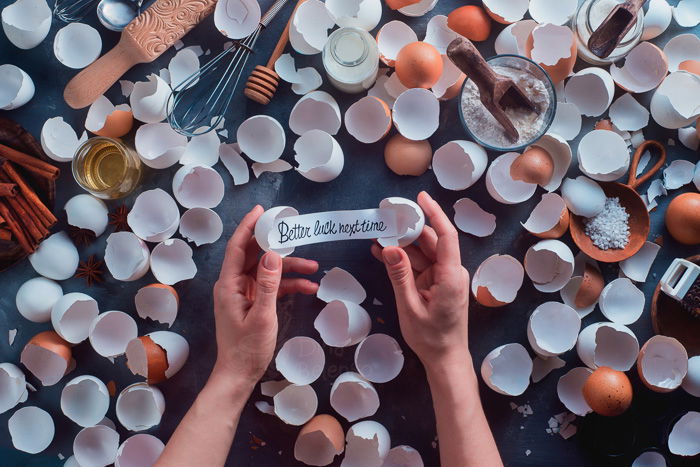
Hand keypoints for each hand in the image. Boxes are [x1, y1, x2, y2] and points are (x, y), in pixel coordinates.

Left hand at [211, 205, 318, 387]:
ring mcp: (244, 294)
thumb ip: (268, 284)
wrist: (239, 375)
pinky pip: (271, 286)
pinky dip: (288, 285)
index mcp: (229, 285)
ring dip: (289, 268)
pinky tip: (308, 287)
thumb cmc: (247, 349)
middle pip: (254, 256)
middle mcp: (234, 285)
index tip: (261, 210)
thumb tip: (273, 255)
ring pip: (267, 271)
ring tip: (314, 268)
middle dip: (276, 245)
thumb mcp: (262, 316)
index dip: (249, 227)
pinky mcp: (253, 303)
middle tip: (294, 231)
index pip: (237, 247)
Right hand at [371, 192, 469, 372]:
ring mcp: (443, 278)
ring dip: (402, 245)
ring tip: (377, 235)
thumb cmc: (431, 338)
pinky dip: (403, 260)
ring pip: (422, 253)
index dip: (434, 214)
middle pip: (430, 242)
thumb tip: (389, 247)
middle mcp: (450, 272)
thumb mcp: (410, 307)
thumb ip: (400, 275)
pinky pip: (419, 266)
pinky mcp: (436, 284)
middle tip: (385, 218)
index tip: (420, 197)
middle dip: (408, 229)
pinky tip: (382, 252)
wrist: (445, 359)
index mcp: (450, 276)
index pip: (445, 236)